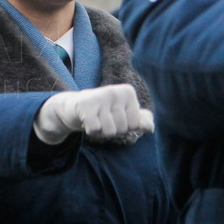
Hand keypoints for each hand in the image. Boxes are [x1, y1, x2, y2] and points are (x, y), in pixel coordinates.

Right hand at [33, 84, 154, 144]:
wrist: (73, 107)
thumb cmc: (103, 111)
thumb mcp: (124, 114)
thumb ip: (141, 120)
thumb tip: (150, 128)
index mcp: (128, 91)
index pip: (136, 124)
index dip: (125, 126)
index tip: (114, 116)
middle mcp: (115, 91)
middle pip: (122, 128)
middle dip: (112, 129)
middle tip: (102, 118)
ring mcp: (100, 97)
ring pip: (109, 131)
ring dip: (101, 131)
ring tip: (95, 119)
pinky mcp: (85, 106)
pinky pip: (95, 130)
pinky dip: (90, 131)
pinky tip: (86, 120)